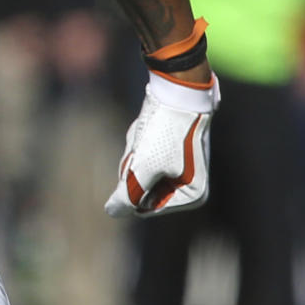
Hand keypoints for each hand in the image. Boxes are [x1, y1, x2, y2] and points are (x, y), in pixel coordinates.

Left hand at [105, 72, 219, 217]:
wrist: (177, 92)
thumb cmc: (165, 131)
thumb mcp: (144, 166)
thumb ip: (128, 194)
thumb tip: (113, 212)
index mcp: (192, 196)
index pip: (144, 208)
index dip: (132, 185)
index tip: (144, 159)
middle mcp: (189, 186)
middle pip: (141, 189)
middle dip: (134, 167)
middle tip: (145, 144)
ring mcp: (180, 169)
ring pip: (138, 171)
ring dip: (135, 153)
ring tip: (148, 134)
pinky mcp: (170, 151)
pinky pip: (141, 156)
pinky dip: (137, 144)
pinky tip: (147, 129)